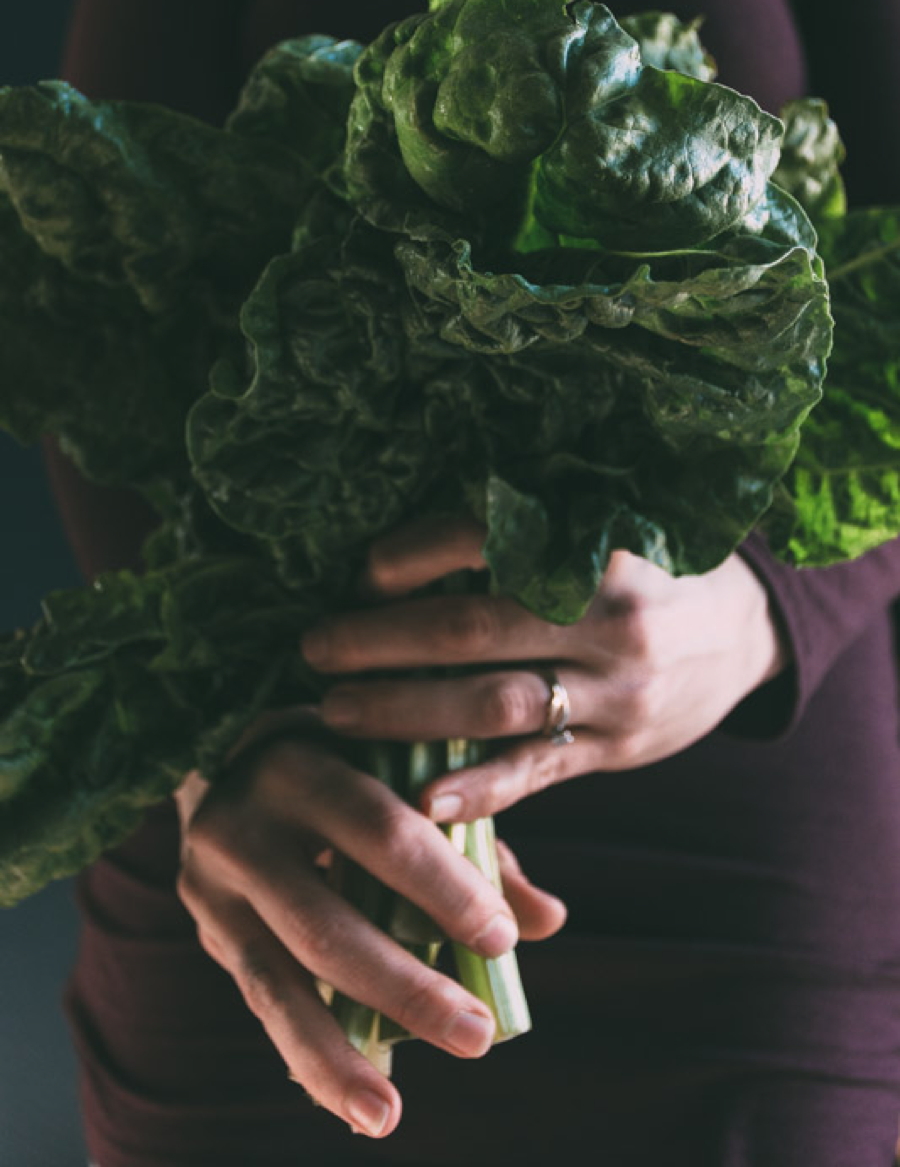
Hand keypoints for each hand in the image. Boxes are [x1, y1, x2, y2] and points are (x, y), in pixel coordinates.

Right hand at [175, 732, 564, 1137]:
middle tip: (477, 1035)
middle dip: (404, 989)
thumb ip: (470, 840)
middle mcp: (242, 824)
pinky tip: (351, 1104)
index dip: (443, 888)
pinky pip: (259, 1003)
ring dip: (337, 1053)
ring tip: (388, 1115)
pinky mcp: (209, 930)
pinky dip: (307, 1056)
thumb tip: (547, 919)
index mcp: (301, 765)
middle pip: (325, 922)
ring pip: (277, 980)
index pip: (380, 831)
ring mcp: (212, 884)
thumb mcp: (399, 776)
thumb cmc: (346, 766)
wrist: (226, 756)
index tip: (501, 940)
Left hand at [302, 517, 788, 822]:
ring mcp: (617, 693)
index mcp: (604, 550)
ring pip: (498, 705)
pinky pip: (537, 774)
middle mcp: (614, 621)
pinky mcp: (613, 750)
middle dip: (385, 639)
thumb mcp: (609, 528)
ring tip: (335, 712)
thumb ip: (527, 536)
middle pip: (479, 628)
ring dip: (407, 710)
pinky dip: (477, 789)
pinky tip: (420, 799)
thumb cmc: (649, 570)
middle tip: (315, 648)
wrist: (743, 634)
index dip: (418, 553)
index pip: (492, 542)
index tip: (365, 570)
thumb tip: (402, 545)